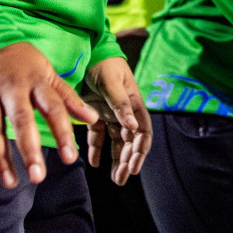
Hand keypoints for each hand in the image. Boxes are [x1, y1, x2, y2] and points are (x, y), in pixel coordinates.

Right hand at [0, 41, 98, 187]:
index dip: (62, 132)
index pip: (53, 107)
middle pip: (21, 119)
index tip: (71, 158)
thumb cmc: (23, 65)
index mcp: (36, 80)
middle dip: (29, 149)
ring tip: (11, 183)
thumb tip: (92, 119)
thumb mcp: (48, 75)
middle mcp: (11, 86)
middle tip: (39, 177)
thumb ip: (68, 99)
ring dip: (0, 158)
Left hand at [83, 56, 152, 185]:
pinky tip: (94, 162)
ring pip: (116, 142)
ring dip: (116, 159)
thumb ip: (121, 105)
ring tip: (114, 177)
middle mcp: (125, 113)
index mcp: (135, 105)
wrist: (89, 53)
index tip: (134, 166)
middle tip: (121, 179)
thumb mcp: (113, 83)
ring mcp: (111, 114)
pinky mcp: (96, 114)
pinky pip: (99, 136)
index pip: (143, 132)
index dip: (140, 150)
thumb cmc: (105, 66)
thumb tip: (133, 126)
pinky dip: (97, 149)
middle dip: (128, 160)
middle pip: (130, 141)